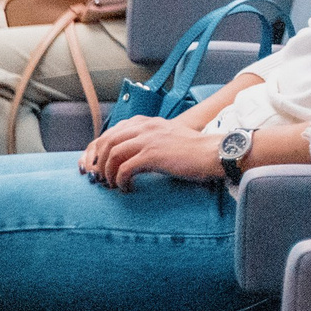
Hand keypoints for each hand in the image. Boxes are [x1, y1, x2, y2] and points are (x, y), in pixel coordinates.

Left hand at [81, 115, 225, 188]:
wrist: (214, 153)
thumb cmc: (193, 150)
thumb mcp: (168, 137)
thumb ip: (149, 139)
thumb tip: (130, 156)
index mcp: (147, 122)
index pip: (111, 131)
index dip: (98, 149)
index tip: (97, 165)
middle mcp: (146, 127)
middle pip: (107, 141)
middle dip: (98, 161)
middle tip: (99, 178)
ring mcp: (149, 139)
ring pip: (112, 154)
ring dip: (107, 172)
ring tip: (111, 185)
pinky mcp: (152, 155)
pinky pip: (124, 169)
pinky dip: (120, 181)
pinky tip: (126, 188)